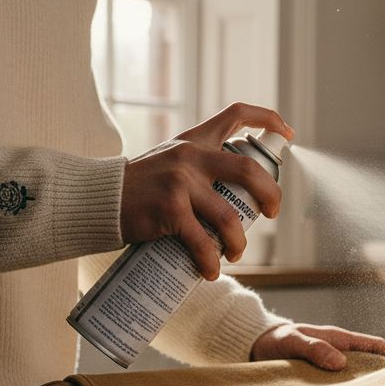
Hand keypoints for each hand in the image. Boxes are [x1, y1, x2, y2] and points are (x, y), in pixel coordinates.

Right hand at [119, 103, 292, 279]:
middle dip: (271, 195)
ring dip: (239, 243)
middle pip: (249, 170)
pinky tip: (209, 271)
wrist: (96, 199)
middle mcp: (190, 155)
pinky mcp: (170, 209)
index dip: (269, 119)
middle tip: (272, 213)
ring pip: (229, 217)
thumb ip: (196, 167)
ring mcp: (181, 182)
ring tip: (235, 254)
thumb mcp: (168, 163)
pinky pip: (202, 242)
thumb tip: (235, 192)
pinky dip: (210, 262)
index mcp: (194, 140)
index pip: (237, 114)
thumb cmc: (137, 188)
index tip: (288, 133)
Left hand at [251, 323, 384, 371]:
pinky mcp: (321, 378)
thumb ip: (315, 349)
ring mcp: (331, 365)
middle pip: (370, 362)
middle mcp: (338, 352)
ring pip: (357, 376)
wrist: (255, 345)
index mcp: (338, 338)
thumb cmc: (276, 340)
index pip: (373, 344)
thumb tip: (340, 363)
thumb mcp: (293, 341)